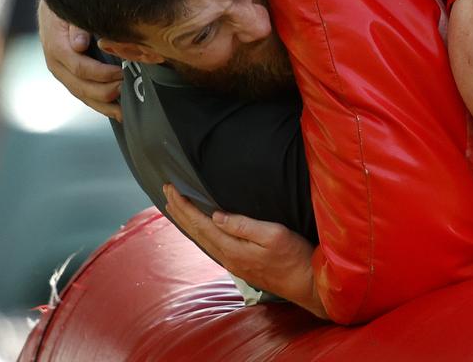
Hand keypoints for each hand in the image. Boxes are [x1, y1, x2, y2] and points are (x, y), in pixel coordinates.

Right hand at [37, 0, 122, 119]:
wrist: (54, 5)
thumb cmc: (67, 5)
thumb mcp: (69, 8)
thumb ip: (76, 25)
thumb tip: (79, 44)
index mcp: (56, 47)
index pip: (79, 67)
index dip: (101, 73)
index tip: (122, 72)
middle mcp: (56, 63)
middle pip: (81, 86)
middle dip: (105, 91)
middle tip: (127, 89)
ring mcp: (62, 72)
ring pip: (82, 95)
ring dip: (104, 105)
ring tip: (124, 112)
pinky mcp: (69, 76)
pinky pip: (83, 94)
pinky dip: (100, 104)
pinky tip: (117, 111)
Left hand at [162, 184, 327, 319]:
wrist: (306, 284)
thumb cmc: (293, 256)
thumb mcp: (273, 234)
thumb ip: (244, 226)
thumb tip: (215, 216)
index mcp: (232, 247)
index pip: (200, 223)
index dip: (184, 205)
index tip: (171, 188)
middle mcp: (227, 257)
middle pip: (195, 231)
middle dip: (179, 210)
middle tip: (166, 191)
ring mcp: (232, 263)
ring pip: (201, 239)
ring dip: (186, 222)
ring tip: (175, 208)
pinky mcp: (240, 265)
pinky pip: (210, 245)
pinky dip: (199, 233)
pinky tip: (199, 229)